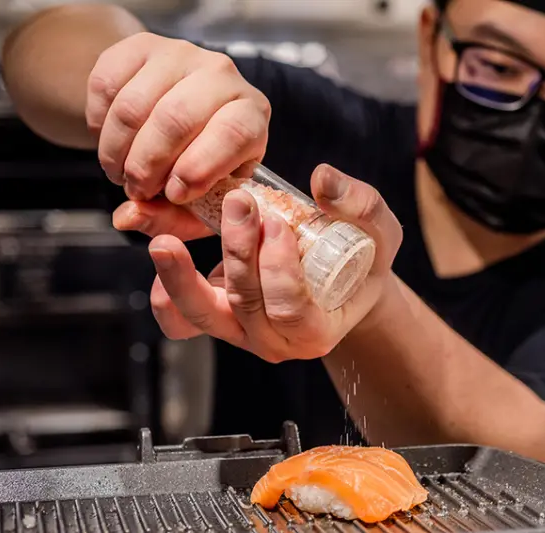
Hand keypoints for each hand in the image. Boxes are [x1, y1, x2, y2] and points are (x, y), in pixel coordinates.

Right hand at [87, 32, 268, 239]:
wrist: (171, 117)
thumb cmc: (196, 167)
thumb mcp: (198, 202)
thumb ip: (169, 219)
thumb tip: (126, 217)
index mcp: (250, 115)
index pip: (233, 134)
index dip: (198, 169)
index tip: (173, 194)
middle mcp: (223, 75)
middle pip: (176, 119)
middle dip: (147, 166)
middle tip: (136, 190)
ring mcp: (181, 54)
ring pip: (134, 105)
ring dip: (116, 151)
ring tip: (119, 172)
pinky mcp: (140, 45)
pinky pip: (106, 84)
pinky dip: (98, 124)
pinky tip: (112, 141)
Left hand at [145, 164, 402, 361]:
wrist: (344, 281)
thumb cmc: (363, 259)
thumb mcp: (379, 232)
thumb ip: (359, 205)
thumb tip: (322, 179)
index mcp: (316, 331)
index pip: (289, 309)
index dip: (279, 269)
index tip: (277, 223)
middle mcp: (275, 341)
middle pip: (245, 305)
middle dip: (239, 251)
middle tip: (240, 202)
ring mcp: (242, 332)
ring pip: (204, 315)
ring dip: (183, 276)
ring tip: (166, 240)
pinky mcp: (219, 316)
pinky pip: (182, 321)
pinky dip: (167, 297)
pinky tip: (165, 259)